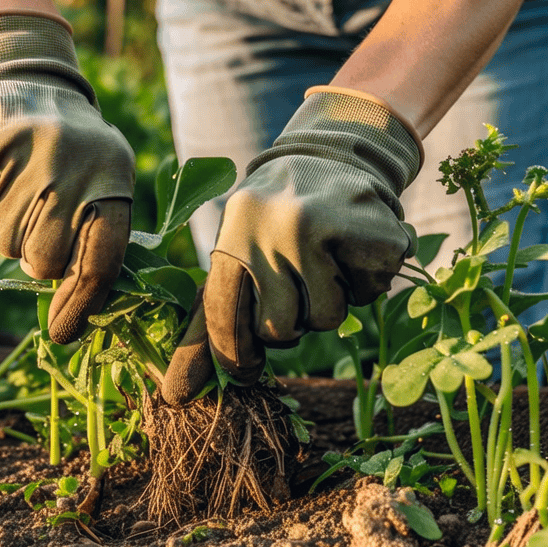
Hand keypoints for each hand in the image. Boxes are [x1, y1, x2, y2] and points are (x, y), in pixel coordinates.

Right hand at [0, 12, 133, 343]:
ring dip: (7, 233)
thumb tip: (74, 323)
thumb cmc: (77, 157)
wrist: (32, 83)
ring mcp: (19, 149)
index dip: (81, 304)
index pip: (100, 258)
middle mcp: (68, 161)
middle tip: (41, 223)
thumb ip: (97, 246)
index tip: (63, 335)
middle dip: (38, 258)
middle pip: (43, 260)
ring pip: (2, 244)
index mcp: (112, 176)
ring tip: (19, 192)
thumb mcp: (105, 186)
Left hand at [161, 88, 420, 403]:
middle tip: (296, 284)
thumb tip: (175, 394)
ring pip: (326, 320)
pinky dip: (365, 282)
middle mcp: (274, 230)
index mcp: (233, 233)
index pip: (222, 317)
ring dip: (330, 302)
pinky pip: (368, 296)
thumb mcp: (238, 248)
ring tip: (327, 260)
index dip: (232, 356)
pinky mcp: (371, 235)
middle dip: (290, 322)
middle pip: (279, 330)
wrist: (338, 152)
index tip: (242, 374)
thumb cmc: (277, 217)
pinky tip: (355, 248)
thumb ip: (212, 317)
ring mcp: (328, 231)